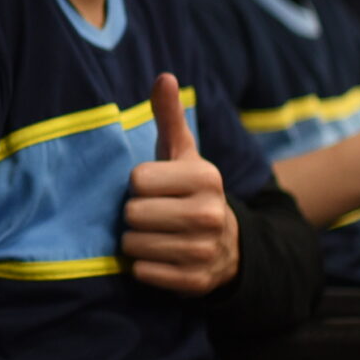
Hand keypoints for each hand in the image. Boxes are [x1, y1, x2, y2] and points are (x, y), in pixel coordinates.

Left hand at [122, 75, 238, 294]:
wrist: (226, 245)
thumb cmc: (189, 191)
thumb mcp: (182, 154)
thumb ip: (169, 116)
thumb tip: (164, 77)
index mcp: (206, 177)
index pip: (137, 179)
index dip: (138, 184)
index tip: (156, 188)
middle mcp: (210, 214)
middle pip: (132, 213)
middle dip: (135, 215)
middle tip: (155, 214)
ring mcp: (204, 250)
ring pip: (134, 244)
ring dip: (137, 241)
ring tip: (157, 235)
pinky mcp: (194, 281)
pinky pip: (143, 272)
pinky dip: (144, 267)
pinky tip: (161, 258)